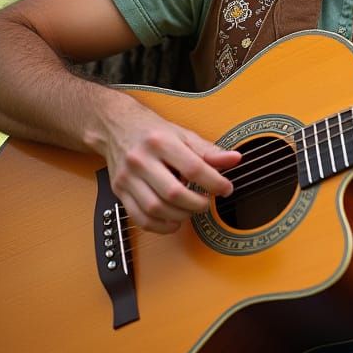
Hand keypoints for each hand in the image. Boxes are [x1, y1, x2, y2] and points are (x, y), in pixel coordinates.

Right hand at [89, 95, 241, 233]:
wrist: (117, 126)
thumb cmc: (154, 132)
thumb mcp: (184, 135)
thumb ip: (209, 151)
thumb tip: (235, 159)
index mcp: (160, 141)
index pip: (193, 168)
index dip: (214, 183)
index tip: (226, 189)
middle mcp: (141, 159)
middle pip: (173, 193)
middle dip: (197, 204)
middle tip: (207, 203)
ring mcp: (127, 177)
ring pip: (155, 208)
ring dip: (180, 216)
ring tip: (191, 210)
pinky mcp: (119, 191)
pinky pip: (139, 218)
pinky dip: (160, 226)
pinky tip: (173, 220)